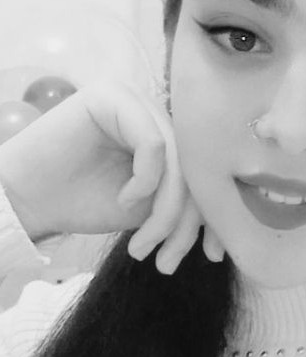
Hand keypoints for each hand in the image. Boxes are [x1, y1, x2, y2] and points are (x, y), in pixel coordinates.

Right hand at [0, 81, 224, 272]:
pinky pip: (154, 143)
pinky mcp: (113, 97)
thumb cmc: (82, 202)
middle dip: (187, 221)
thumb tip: (227, 224)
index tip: (213, 255)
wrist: (27, 200)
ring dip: (167, 211)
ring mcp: (134, 99)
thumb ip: (182, 203)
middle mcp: (154, 110)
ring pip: (179, 159)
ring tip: (144, 245)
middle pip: (196, 165)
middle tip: (168, 260)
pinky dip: (146, 180)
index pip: (204, 170)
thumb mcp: (146, 209)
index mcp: (166, 133)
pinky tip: (125, 201)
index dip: (214, 213)